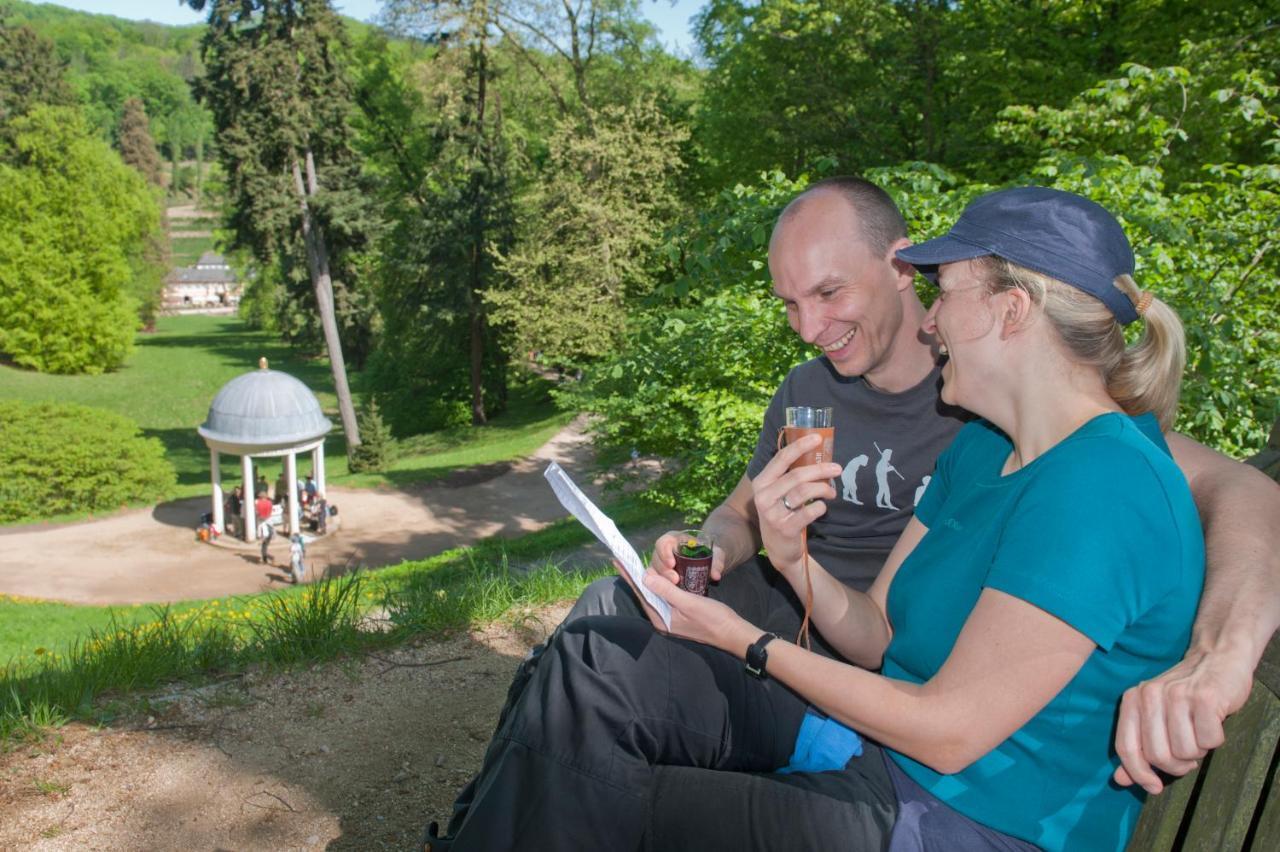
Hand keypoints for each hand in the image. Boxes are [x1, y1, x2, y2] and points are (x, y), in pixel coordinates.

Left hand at [612, 559, 753, 651]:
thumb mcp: (689, 602)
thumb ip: (666, 591)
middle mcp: (662, 620)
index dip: (629, 576)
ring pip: (654, 595)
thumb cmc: (713, 618)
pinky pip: (663, 597)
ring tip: (636, 566)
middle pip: (645, 594)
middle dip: (636, 577)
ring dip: (647, 580)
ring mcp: (670, 618)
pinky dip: (659, 586)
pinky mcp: (678, 615)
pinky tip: (656, 578)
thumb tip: (645, 577)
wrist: (732, 633)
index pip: (641, 594)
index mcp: (661, 619)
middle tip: (625, 560)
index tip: (617, 561)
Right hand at [651, 531, 728, 581]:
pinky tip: (668, 593)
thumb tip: (716, 575)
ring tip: (674, 587)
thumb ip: (717, 562)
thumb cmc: (709, 553)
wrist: (708, 562)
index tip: (672, 564)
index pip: (663, 542)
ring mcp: (662, 564)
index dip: (664, 552)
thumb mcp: (716, 555)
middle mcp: (665, 551)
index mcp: (675, 539)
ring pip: (653, 570)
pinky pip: (655, 580)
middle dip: (663, 570)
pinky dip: (660, 586)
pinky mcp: (662, 576)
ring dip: (661, 579)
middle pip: (656, 558)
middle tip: (675, 580)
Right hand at [751, 434, 841, 577]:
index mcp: (761, 482)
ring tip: (832, 492)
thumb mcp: (778, 493)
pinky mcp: (785, 528)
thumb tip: (817, 453)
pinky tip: (822, 507)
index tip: (818, 437)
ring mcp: (772, 513)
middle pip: (797, 475)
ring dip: (823, 489)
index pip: (781, 458)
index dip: (800, 446)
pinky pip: (809, 512)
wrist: (779, 548)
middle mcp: (763, 496)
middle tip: (837, 469)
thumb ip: (789, 475)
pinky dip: (821, 507)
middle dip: (821, 470)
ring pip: (804, 492)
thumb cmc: (782, 512)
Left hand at [1112, 647, 1254, 793]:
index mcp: (1132, 700)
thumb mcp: (1154, 715)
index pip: (1126, 748)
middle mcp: (1149, 695)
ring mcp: (1177, 695)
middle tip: (1187, 755)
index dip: (1138, 773)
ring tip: (1199, 733)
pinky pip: (1209, 741)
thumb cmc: (1185, 694)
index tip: (1154, 787)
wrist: (1217, 658)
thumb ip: (1136, 746)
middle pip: (1158, 756)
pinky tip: (1213, 722)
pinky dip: (1214, 740)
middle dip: (1177, 766)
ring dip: (1197, 752)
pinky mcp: (1204, 698)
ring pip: (1185, 752)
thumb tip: (1120, 780)